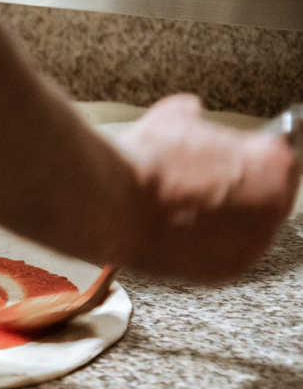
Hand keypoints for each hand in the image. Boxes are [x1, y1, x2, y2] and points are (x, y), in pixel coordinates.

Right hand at [113, 94, 299, 281]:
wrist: (112, 205)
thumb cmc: (147, 164)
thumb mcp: (175, 116)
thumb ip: (198, 120)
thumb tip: (190, 117)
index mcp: (272, 165)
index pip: (275, 155)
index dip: (245, 152)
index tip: (226, 153)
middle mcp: (271, 210)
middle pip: (264, 194)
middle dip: (238, 186)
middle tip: (201, 179)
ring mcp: (250, 246)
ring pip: (244, 226)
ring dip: (223, 217)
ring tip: (184, 205)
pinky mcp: (223, 272)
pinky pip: (223, 252)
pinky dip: (205, 243)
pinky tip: (176, 228)